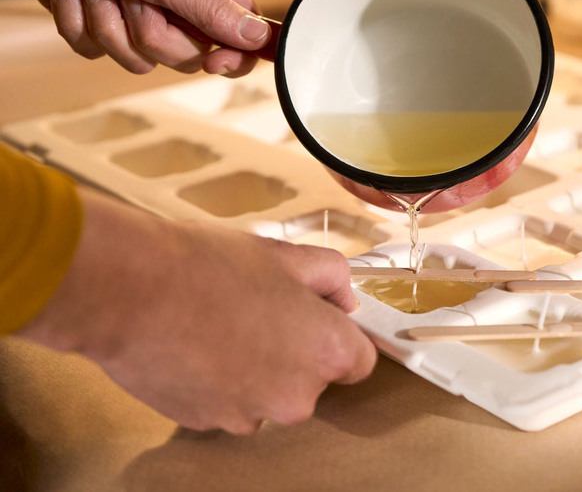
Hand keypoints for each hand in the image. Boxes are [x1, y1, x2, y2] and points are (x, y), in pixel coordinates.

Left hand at [0, 0, 269, 75]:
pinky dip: (75, 23)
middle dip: (146, 32)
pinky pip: (97, 51)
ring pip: (139, 60)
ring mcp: (136, 14)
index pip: (241, 35)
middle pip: (185, 56)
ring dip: (103, 24)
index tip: (212, 63)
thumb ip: (210, 8)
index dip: (232, 57)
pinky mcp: (100, 22)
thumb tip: (260, 38)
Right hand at [18, 188, 376, 433]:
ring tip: (220, 321)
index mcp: (326, 352)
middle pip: (311, 378)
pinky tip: (195, 342)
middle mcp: (295, 396)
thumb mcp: (286, 254)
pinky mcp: (205, 422)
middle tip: (260, 306)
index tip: (320, 318)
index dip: (340, 334)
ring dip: (254, 366)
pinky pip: (225, 401)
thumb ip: (332, 277)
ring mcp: (248, 416)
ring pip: (266, 392)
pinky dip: (217, 379)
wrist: (127, 290)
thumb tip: (343, 298)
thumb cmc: (206, 266)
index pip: (360, 360)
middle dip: (294, 348)